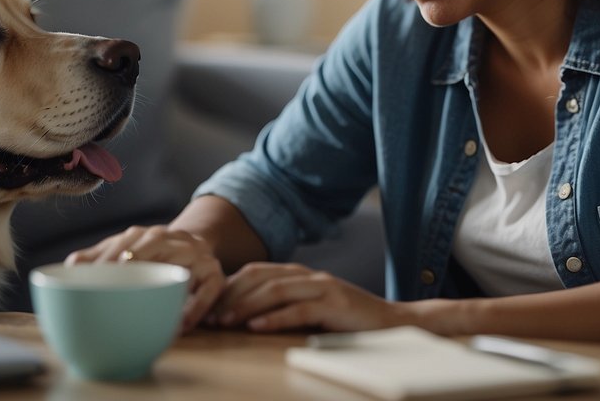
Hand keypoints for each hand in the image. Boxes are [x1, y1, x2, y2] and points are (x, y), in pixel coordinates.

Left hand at [65, 225, 225, 332]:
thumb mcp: (129, 250)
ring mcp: (196, 256)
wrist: (199, 245)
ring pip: (182, 265)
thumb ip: (101, 257)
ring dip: (168, 284)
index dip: (108, 256)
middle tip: (119, 275)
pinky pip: (208, 291)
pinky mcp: (215, 276)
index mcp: (147, 235)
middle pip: (154, 244)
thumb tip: (71, 265)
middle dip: (136, 257)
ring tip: (151, 301)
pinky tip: (181, 325)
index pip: (126, 241)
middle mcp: (172, 240)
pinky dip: (195, 308)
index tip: (92, 274)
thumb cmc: (154, 254)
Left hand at [212, 262, 405, 332]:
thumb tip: (241, 315)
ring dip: (246, 306)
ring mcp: (322, 287)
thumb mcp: (310, 308)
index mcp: (299, 274)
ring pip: (275, 291)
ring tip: (225, 321)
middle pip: (259, 277)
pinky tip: (256, 327)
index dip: (228, 286)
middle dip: (230, 296)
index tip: (207, 305)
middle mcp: (308, 275)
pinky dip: (274, 318)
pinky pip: (299, 310)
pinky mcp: (334, 304)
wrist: (392, 322)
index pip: (255, 272)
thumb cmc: (346, 320)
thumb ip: (282, 305)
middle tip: (209, 315)